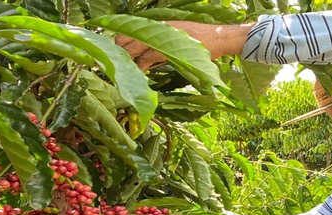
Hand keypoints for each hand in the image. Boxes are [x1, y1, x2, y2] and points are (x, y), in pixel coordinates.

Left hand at [116, 21, 254, 70]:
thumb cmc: (202, 43)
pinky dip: (142, 64)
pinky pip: (151, 54)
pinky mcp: (171, 45)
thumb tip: (145, 63)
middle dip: (119, 49)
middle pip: (130, 36)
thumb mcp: (177, 44)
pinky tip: (136, 71)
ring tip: (119, 67)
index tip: (111, 51)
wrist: (220, 38)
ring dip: (127, 57)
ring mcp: (165, 35)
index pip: (133, 30)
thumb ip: (160, 52)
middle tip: (110, 62)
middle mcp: (159, 28)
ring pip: (137, 45)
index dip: (121, 40)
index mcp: (159, 27)